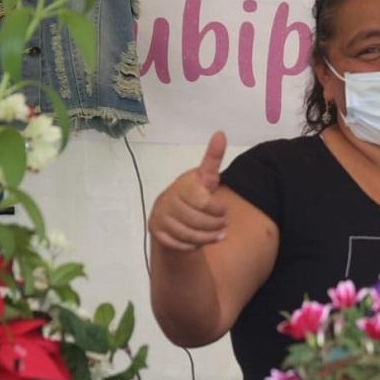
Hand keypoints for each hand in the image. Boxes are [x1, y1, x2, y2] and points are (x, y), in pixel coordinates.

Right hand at [149, 131, 227, 251]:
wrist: (171, 213)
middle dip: (214, 226)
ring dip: (207, 238)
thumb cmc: (193, 194)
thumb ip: (213, 158)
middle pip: (198, 221)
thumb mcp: (205, 177)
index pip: (204, 202)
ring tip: (218, 236)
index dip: (218, 210)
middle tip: (224, 226)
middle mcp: (168, 199)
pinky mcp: (156, 231)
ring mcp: (160, 216)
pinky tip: (199, 242)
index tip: (224, 210)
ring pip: (189, 235)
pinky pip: (178, 245)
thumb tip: (220, 133)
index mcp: (182, 185)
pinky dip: (191, 246)